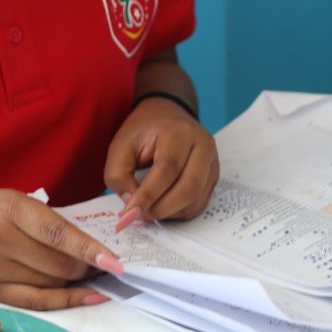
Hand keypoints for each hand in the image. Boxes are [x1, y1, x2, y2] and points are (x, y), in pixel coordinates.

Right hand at [0, 187, 122, 309]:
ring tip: (97, 273)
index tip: (116, 261)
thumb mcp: (9, 199)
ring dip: (78, 281)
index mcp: (9, 210)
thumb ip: (44, 220)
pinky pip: (36, 302)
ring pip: (51, 284)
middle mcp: (0, 242)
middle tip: (106, 262)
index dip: (90, 250)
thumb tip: (88, 245)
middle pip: (58, 265)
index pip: (58, 234)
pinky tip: (87, 296)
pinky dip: (66, 300)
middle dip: (89, 266)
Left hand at [105, 96, 219, 227]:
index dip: (148, 195)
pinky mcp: (213, 176)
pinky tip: (163, 205)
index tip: (129, 214)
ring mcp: (212, 162)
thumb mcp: (120, 147)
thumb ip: (118, 176)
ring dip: (169, 212)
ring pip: (195, 199)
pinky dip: (179, 212)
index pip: (167, 168)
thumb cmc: (142, 132)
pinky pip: (199, 204)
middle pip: (189, 187)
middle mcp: (203, 145)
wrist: (167, 115)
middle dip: (161, 208)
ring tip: (148, 207)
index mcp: (179, 131)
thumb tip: (132, 206)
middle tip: (138, 215)